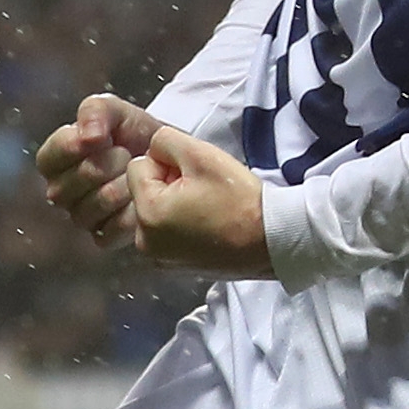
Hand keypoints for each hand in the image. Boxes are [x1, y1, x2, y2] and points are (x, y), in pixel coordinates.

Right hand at [35, 95, 142, 248]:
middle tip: (124, 154)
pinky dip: (129, 215)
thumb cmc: (133, 132)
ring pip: (87, 212)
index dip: (72, 148)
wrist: (166, 157)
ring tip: (135, 174)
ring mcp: (82, 217)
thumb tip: (88, 137)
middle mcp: (62, 192)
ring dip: (118, 189)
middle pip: (65, 190)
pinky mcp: (104, 236)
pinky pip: (108, 232)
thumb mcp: (114, 109)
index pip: (47, 161)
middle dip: (101, 167)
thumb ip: (94, 112)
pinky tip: (140, 198)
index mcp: (55, 160)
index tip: (100, 138)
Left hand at [37, 96, 270, 279]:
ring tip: (208, 207)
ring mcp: (158, 258)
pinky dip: (181, 225)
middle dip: (167, 184)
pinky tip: (208, 224)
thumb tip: (153, 150)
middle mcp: (145, 242)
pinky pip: (166, 232)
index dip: (166, 162)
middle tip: (204, 190)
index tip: (194, 174)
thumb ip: (165, 141)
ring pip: (155, 211)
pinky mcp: (173, 268)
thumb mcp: (201, 154)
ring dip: (174, 203)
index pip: (137, 166)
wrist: (272, 240)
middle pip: (144, 191)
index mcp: (148, 214)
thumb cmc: (238, 198)